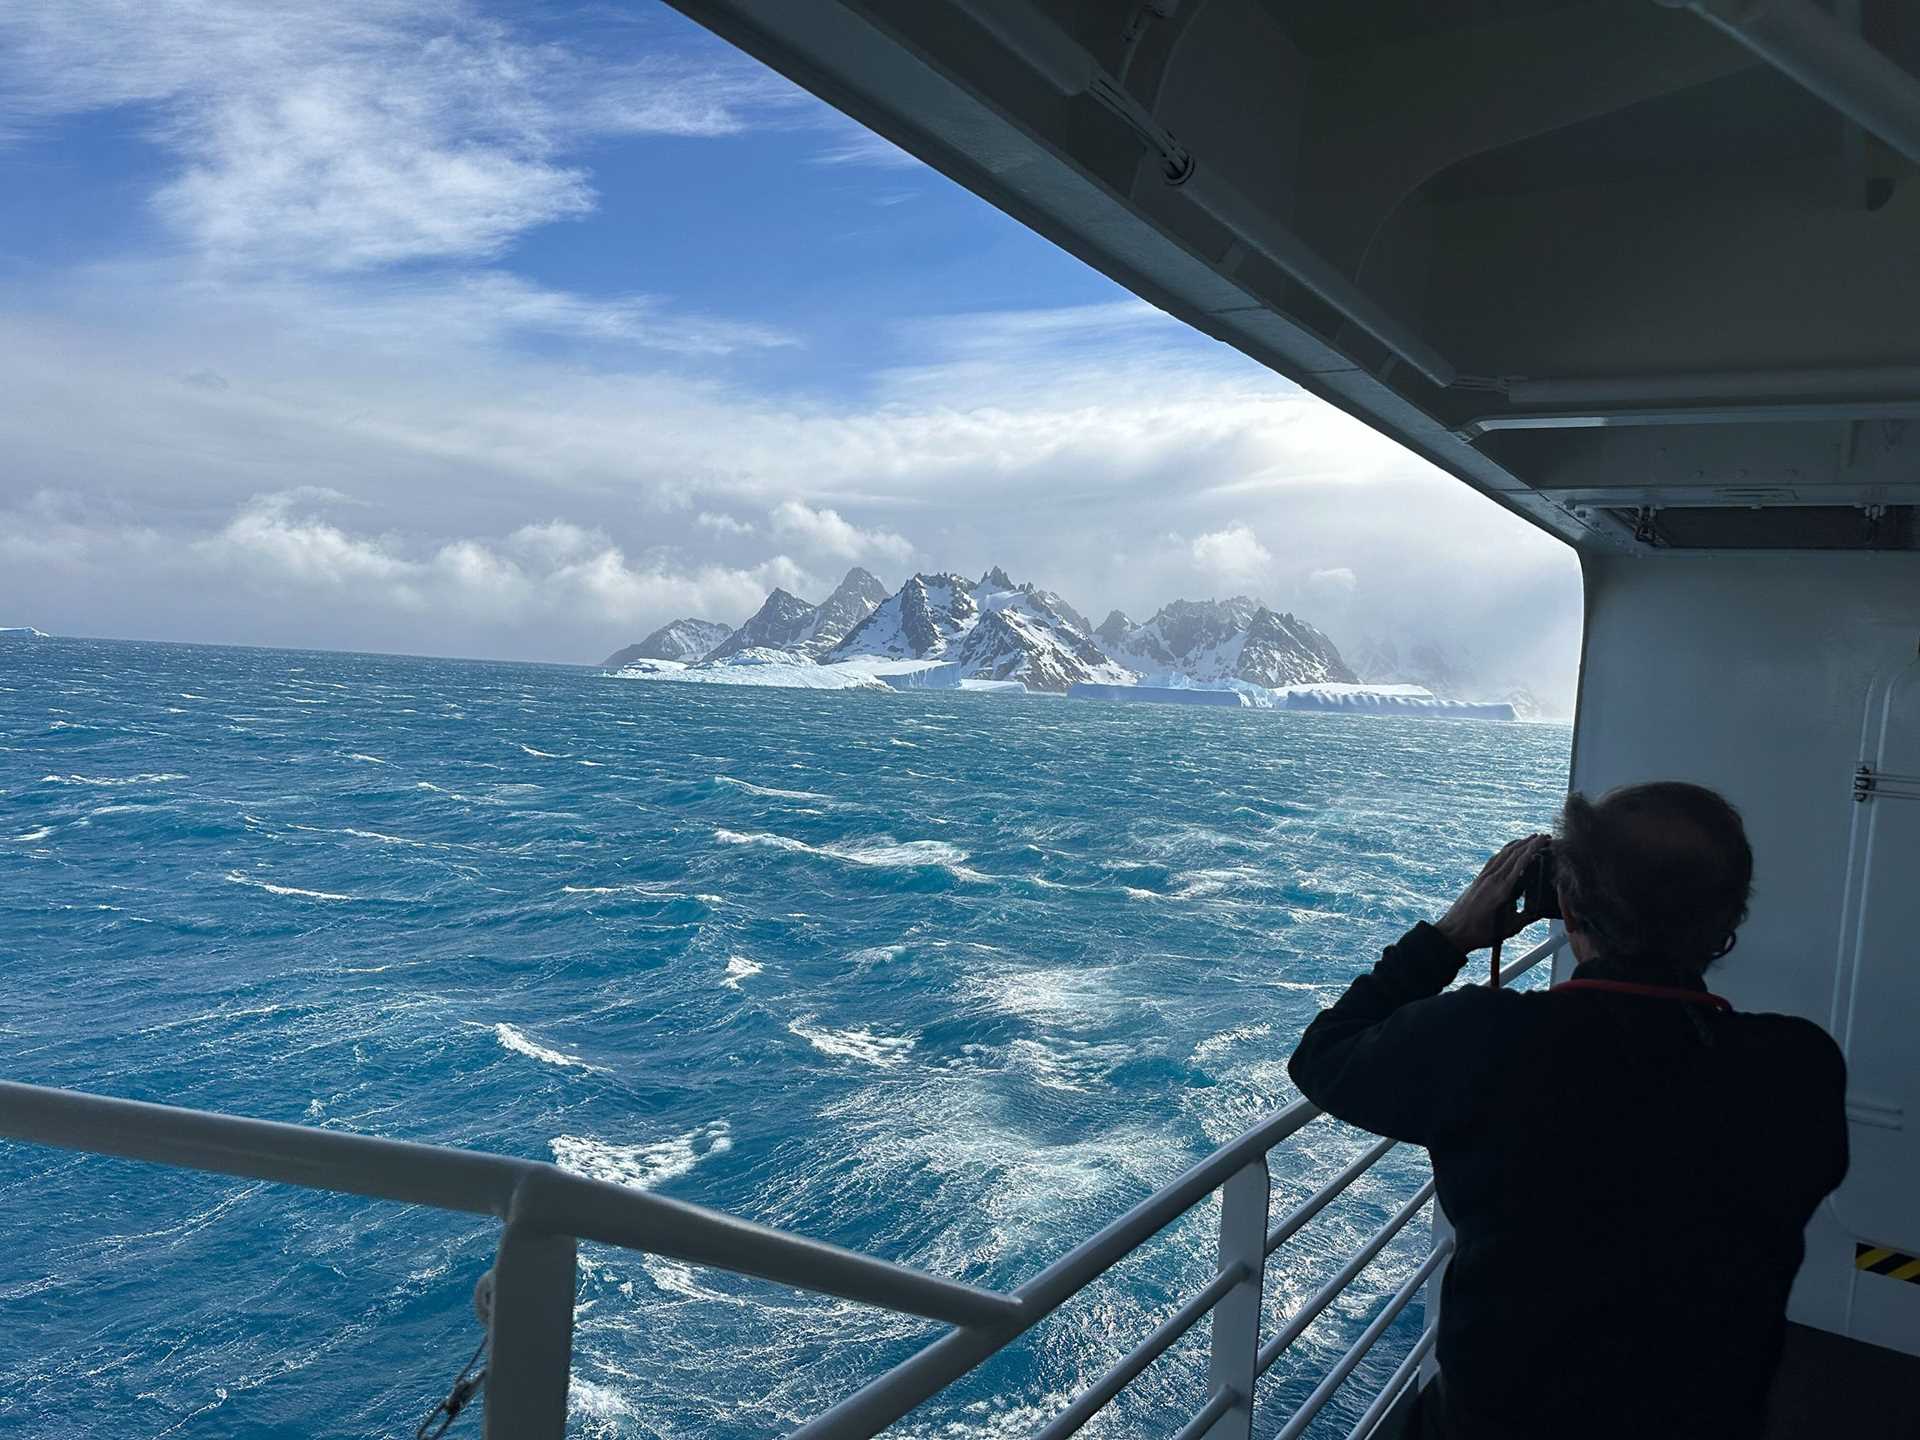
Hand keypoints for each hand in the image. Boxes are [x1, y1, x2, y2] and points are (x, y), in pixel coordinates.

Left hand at [1435, 834, 1550, 954]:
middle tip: (1543, 836)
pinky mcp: (1478, 879)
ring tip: (1529, 839)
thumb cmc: (1481, 932)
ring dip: (1517, 845)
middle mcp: (1492, 879)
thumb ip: (1528, 917)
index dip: (1534, 848)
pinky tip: (1509, 850)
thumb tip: (1543, 910)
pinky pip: (1493, 860)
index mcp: (1502, 889)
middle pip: (1513, 854)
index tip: (1544, 839)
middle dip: (1529, 843)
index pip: (1521, 862)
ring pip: (1502, 854)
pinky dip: (1504, 852)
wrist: (1454, 932)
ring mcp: (1484, 877)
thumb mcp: (1511, 928)